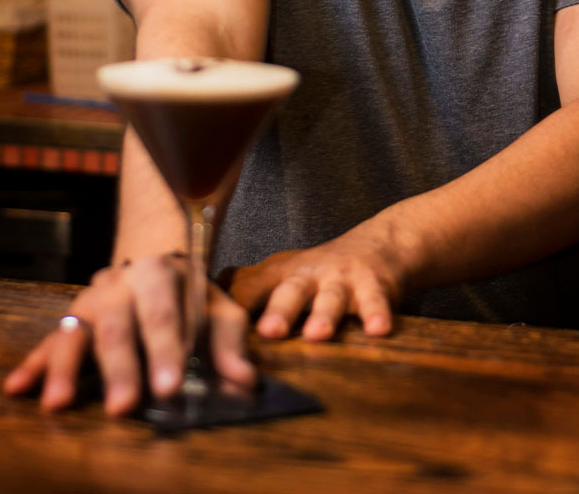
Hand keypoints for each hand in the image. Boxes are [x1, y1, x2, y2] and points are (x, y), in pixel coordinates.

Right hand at [3, 254, 255, 414]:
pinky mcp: (71, 320)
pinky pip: (49, 340)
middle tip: (124, 405)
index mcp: (160, 274)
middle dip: (121, 367)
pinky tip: (19, 385)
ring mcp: (90, 300)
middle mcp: (120, 284)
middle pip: (118, 326)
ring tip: (58, 401)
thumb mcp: (217, 310)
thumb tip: (246, 382)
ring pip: (75, 331)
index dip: (165, 349)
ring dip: (65, 368)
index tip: (169, 385)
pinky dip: (35, 363)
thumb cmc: (189, 293)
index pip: (164, 314)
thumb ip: (230, 345)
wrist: (152, 255)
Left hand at [226, 227, 404, 341]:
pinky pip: (376, 301)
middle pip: (289, 292)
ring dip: (324, 315)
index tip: (213, 329)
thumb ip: (246, 289)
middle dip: (279, 312)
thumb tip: (200, 304)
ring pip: (331, 298)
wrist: (377, 245)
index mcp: (279, 276)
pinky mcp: (374, 285)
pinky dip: (377, 314)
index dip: (231, 307)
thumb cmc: (318, 271)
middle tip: (268, 331)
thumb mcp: (280, 274)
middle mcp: (307, 276)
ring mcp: (341, 280)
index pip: (248, 289)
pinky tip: (378, 330)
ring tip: (318, 333)